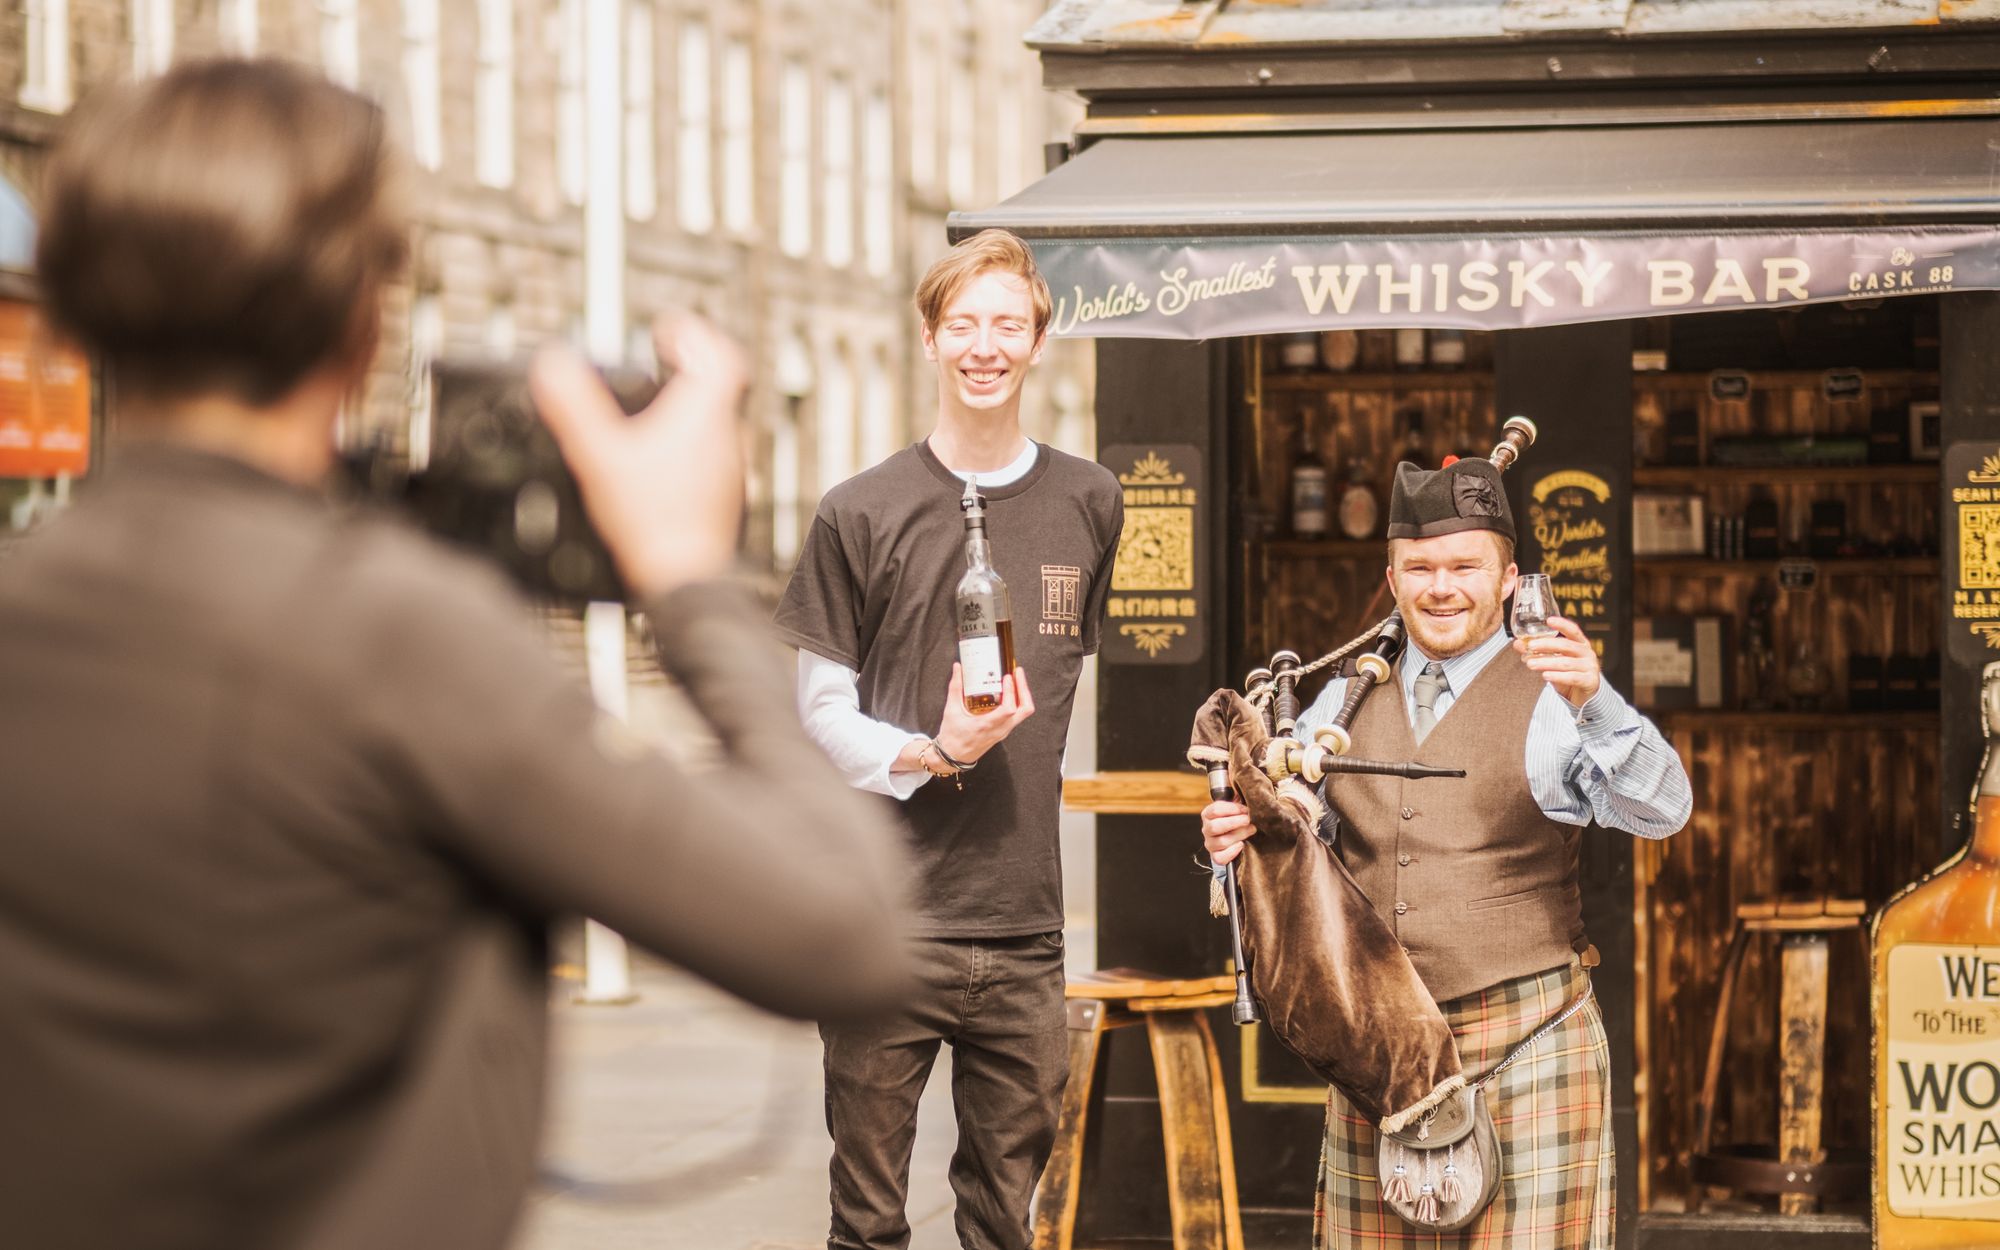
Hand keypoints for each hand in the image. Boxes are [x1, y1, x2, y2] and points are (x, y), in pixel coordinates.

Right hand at [530, 313, 746, 598]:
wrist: (685, 580)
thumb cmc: (650, 520)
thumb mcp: (598, 455)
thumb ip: (573, 407)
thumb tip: (551, 363)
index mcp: (706, 414)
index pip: (720, 354)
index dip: (694, 333)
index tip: (665, 330)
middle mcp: (727, 437)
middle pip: (724, 382)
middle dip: (693, 362)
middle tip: (665, 357)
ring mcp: (731, 469)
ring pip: (721, 419)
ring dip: (694, 402)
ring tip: (659, 404)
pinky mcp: (726, 497)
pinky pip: (715, 453)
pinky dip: (693, 439)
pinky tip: (663, 458)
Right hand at [934, 664, 1034, 764]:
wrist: (953, 756)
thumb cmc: (952, 736)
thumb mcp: (951, 710)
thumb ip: (955, 687)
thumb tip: (957, 668)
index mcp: (987, 725)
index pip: (1009, 709)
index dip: (1011, 692)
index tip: (1008, 677)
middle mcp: (999, 730)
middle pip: (1025, 710)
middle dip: (1024, 690)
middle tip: (1018, 674)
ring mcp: (1003, 732)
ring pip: (1023, 714)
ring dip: (1022, 695)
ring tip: (1015, 681)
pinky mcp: (1003, 732)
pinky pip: (1017, 716)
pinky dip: (1017, 702)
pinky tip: (1008, 693)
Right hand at [1202, 799, 1254, 864]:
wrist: (1237, 835)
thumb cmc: (1237, 818)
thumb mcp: (1237, 806)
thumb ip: (1239, 799)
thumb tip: (1249, 793)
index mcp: (1208, 814)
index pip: (1215, 810)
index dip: (1232, 809)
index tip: (1245, 809)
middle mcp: (1206, 829)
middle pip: (1216, 826)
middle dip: (1235, 822)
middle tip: (1248, 820)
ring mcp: (1210, 844)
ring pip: (1221, 841)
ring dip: (1239, 835)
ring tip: (1251, 830)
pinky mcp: (1216, 856)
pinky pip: (1220, 858)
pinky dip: (1232, 852)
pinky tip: (1241, 845)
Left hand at [1513, 614, 1600, 708]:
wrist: (1583, 697)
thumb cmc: (1568, 674)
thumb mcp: (1553, 662)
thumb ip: (1538, 652)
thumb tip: (1518, 643)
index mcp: (1581, 644)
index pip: (1573, 630)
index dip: (1562, 624)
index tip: (1549, 620)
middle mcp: (1587, 653)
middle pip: (1566, 645)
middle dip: (1546, 645)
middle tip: (1530, 646)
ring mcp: (1590, 667)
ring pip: (1566, 663)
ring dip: (1546, 662)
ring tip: (1530, 664)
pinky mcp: (1590, 681)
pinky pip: (1572, 677)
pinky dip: (1557, 676)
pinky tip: (1545, 676)